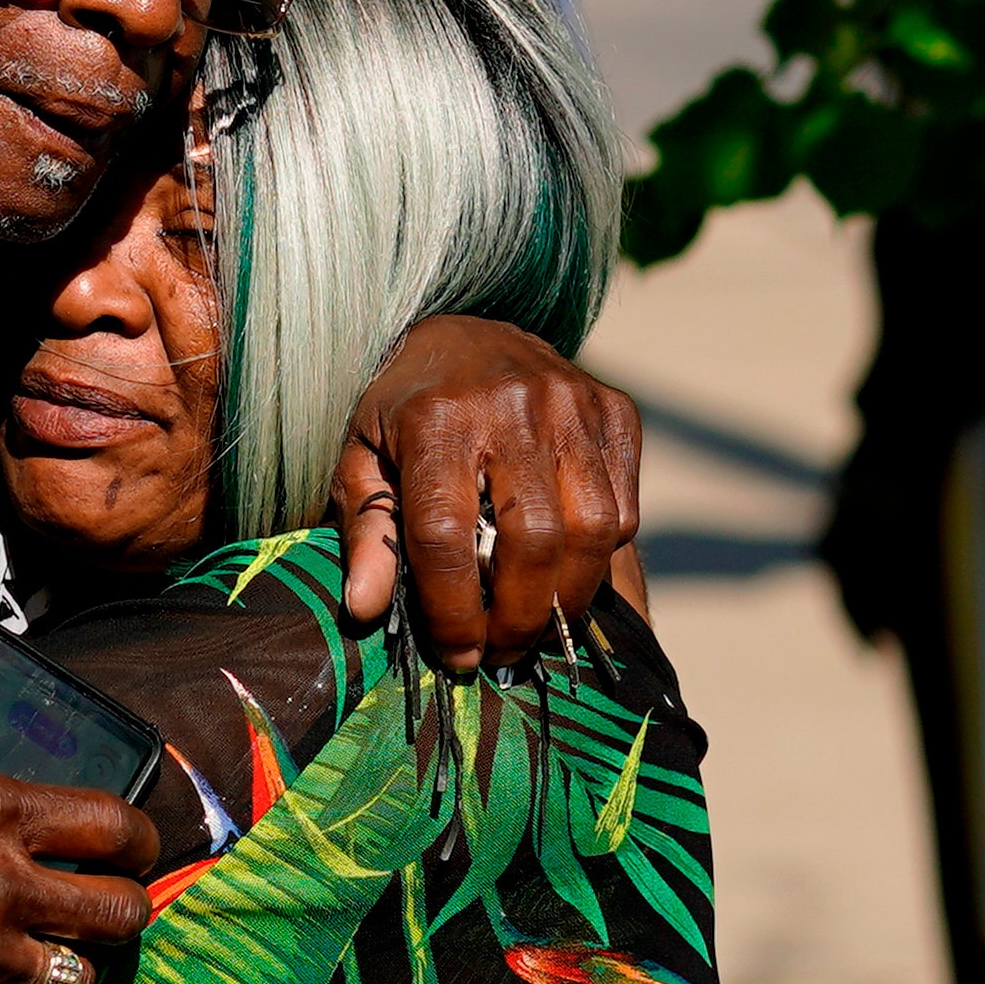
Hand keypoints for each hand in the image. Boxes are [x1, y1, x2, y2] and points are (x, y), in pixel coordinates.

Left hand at [334, 317, 642, 667]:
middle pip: (534, 540)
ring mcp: (573, 403)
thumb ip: (367, 531)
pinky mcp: (616, 409)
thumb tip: (365, 608)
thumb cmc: (402, 410)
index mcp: (436, 418)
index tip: (456, 654)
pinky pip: (625, 507)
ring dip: (569, 596)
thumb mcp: (359, 461)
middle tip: (503, 650)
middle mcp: (512, 404)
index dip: (453, 610)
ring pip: (594, 529)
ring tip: (539, 622)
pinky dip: (601, 553)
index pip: (448, 536)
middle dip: (520, 616)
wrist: (462, 329)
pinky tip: (565, 564)